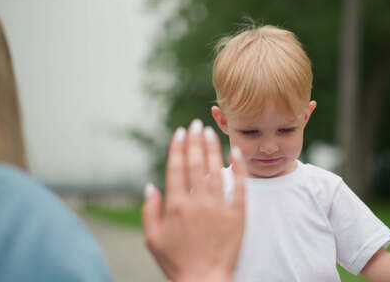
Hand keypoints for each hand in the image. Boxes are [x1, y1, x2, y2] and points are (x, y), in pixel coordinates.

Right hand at [142, 120, 246, 281]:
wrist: (205, 281)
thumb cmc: (177, 263)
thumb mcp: (152, 239)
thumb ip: (149, 210)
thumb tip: (150, 185)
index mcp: (175, 205)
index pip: (176, 168)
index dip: (178, 147)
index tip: (180, 132)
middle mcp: (196, 202)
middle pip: (195, 164)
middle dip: (195, 141)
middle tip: (196, 123)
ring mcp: (218, 207)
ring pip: (215, 170)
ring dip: (212, 148)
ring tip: (210, 131)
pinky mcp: (237, 215)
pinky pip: (239, 186)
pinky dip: (238, 168)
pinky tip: (235, 152)